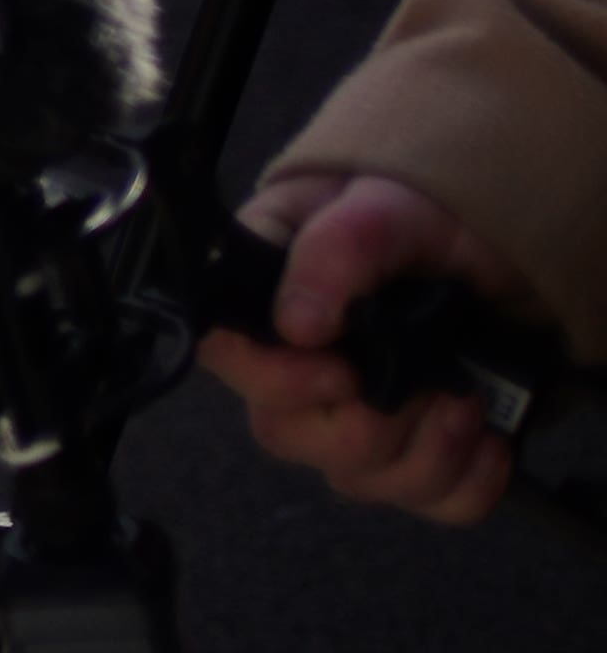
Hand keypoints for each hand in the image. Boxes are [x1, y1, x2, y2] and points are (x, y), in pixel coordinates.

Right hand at [205, 169, 536, 523]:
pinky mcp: (413, 453)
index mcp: (264, 297)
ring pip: (359, 481)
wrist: (487, 248)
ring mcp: (352, 420)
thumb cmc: (419, 216)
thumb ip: (336, 250)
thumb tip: (295, 324)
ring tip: (468, 399)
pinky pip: (430, 503)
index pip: (224, 356)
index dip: (274, 380)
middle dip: (369, 427)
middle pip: (289, 436)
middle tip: (430, 384)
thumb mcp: (382, 208)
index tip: (342, 374)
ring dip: (428, 453)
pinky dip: (468, 483)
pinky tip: (487, 439)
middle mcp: (294, 370)